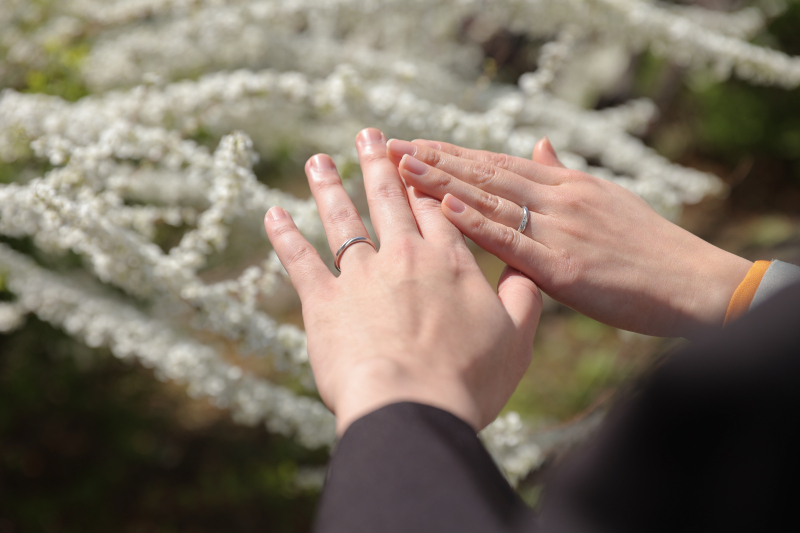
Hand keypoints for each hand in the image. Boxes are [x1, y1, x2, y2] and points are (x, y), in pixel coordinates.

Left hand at [263, 128, 541, 434]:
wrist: (413, 407)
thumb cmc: (468, 380)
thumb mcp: (517, 340)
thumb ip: (523, 297)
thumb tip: (527, 268)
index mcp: (450, 263)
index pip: (436, 210)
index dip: (424, 183)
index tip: (414, 159)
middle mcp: (404, 257)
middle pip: (388, 200)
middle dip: (379, 164)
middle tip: (369, 135)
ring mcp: (361, 276)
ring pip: (342, 219)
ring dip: (329, 186)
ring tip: (318, 160)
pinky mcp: (324, 302)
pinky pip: (299, 260)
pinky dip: (284, 235)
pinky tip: (272, 213)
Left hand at [386, 137, 751, 337]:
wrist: (692, 283)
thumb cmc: (648, 249)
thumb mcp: (606, 200)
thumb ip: (565, 176)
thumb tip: (539, 145)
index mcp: (566, 186)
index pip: (497, 164)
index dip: (453, 153)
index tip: (415, 144)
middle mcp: (558, 199)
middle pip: (485, 174)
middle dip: (434, 159)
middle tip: (390, 146)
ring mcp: (560, 229)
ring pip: (491, 200)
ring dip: (444, 181)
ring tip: (403, 166)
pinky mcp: (564, 265)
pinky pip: (512, 240)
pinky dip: (477, 222)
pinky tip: (446, 207)